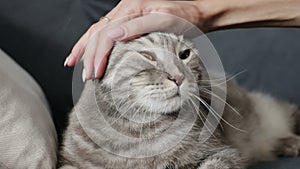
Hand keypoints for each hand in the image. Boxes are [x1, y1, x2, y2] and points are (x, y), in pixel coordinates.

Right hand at [63, 0, 210, 80]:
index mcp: (130, 8)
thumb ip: (138, 26)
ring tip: (73, 63)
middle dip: (88, 55)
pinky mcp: (129, 21)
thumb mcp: (163, 20)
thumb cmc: (184, 17)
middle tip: (85, 76)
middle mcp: (124, 10)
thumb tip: (113, 35)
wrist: (196, 13)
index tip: (95, 73)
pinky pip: (105, 32)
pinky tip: (88, 51)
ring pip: (97, 31)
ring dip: (84, 48)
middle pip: (97, 33)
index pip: (105, 33)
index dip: (98, 54)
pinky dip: (94, 43)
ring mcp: (125, 15)